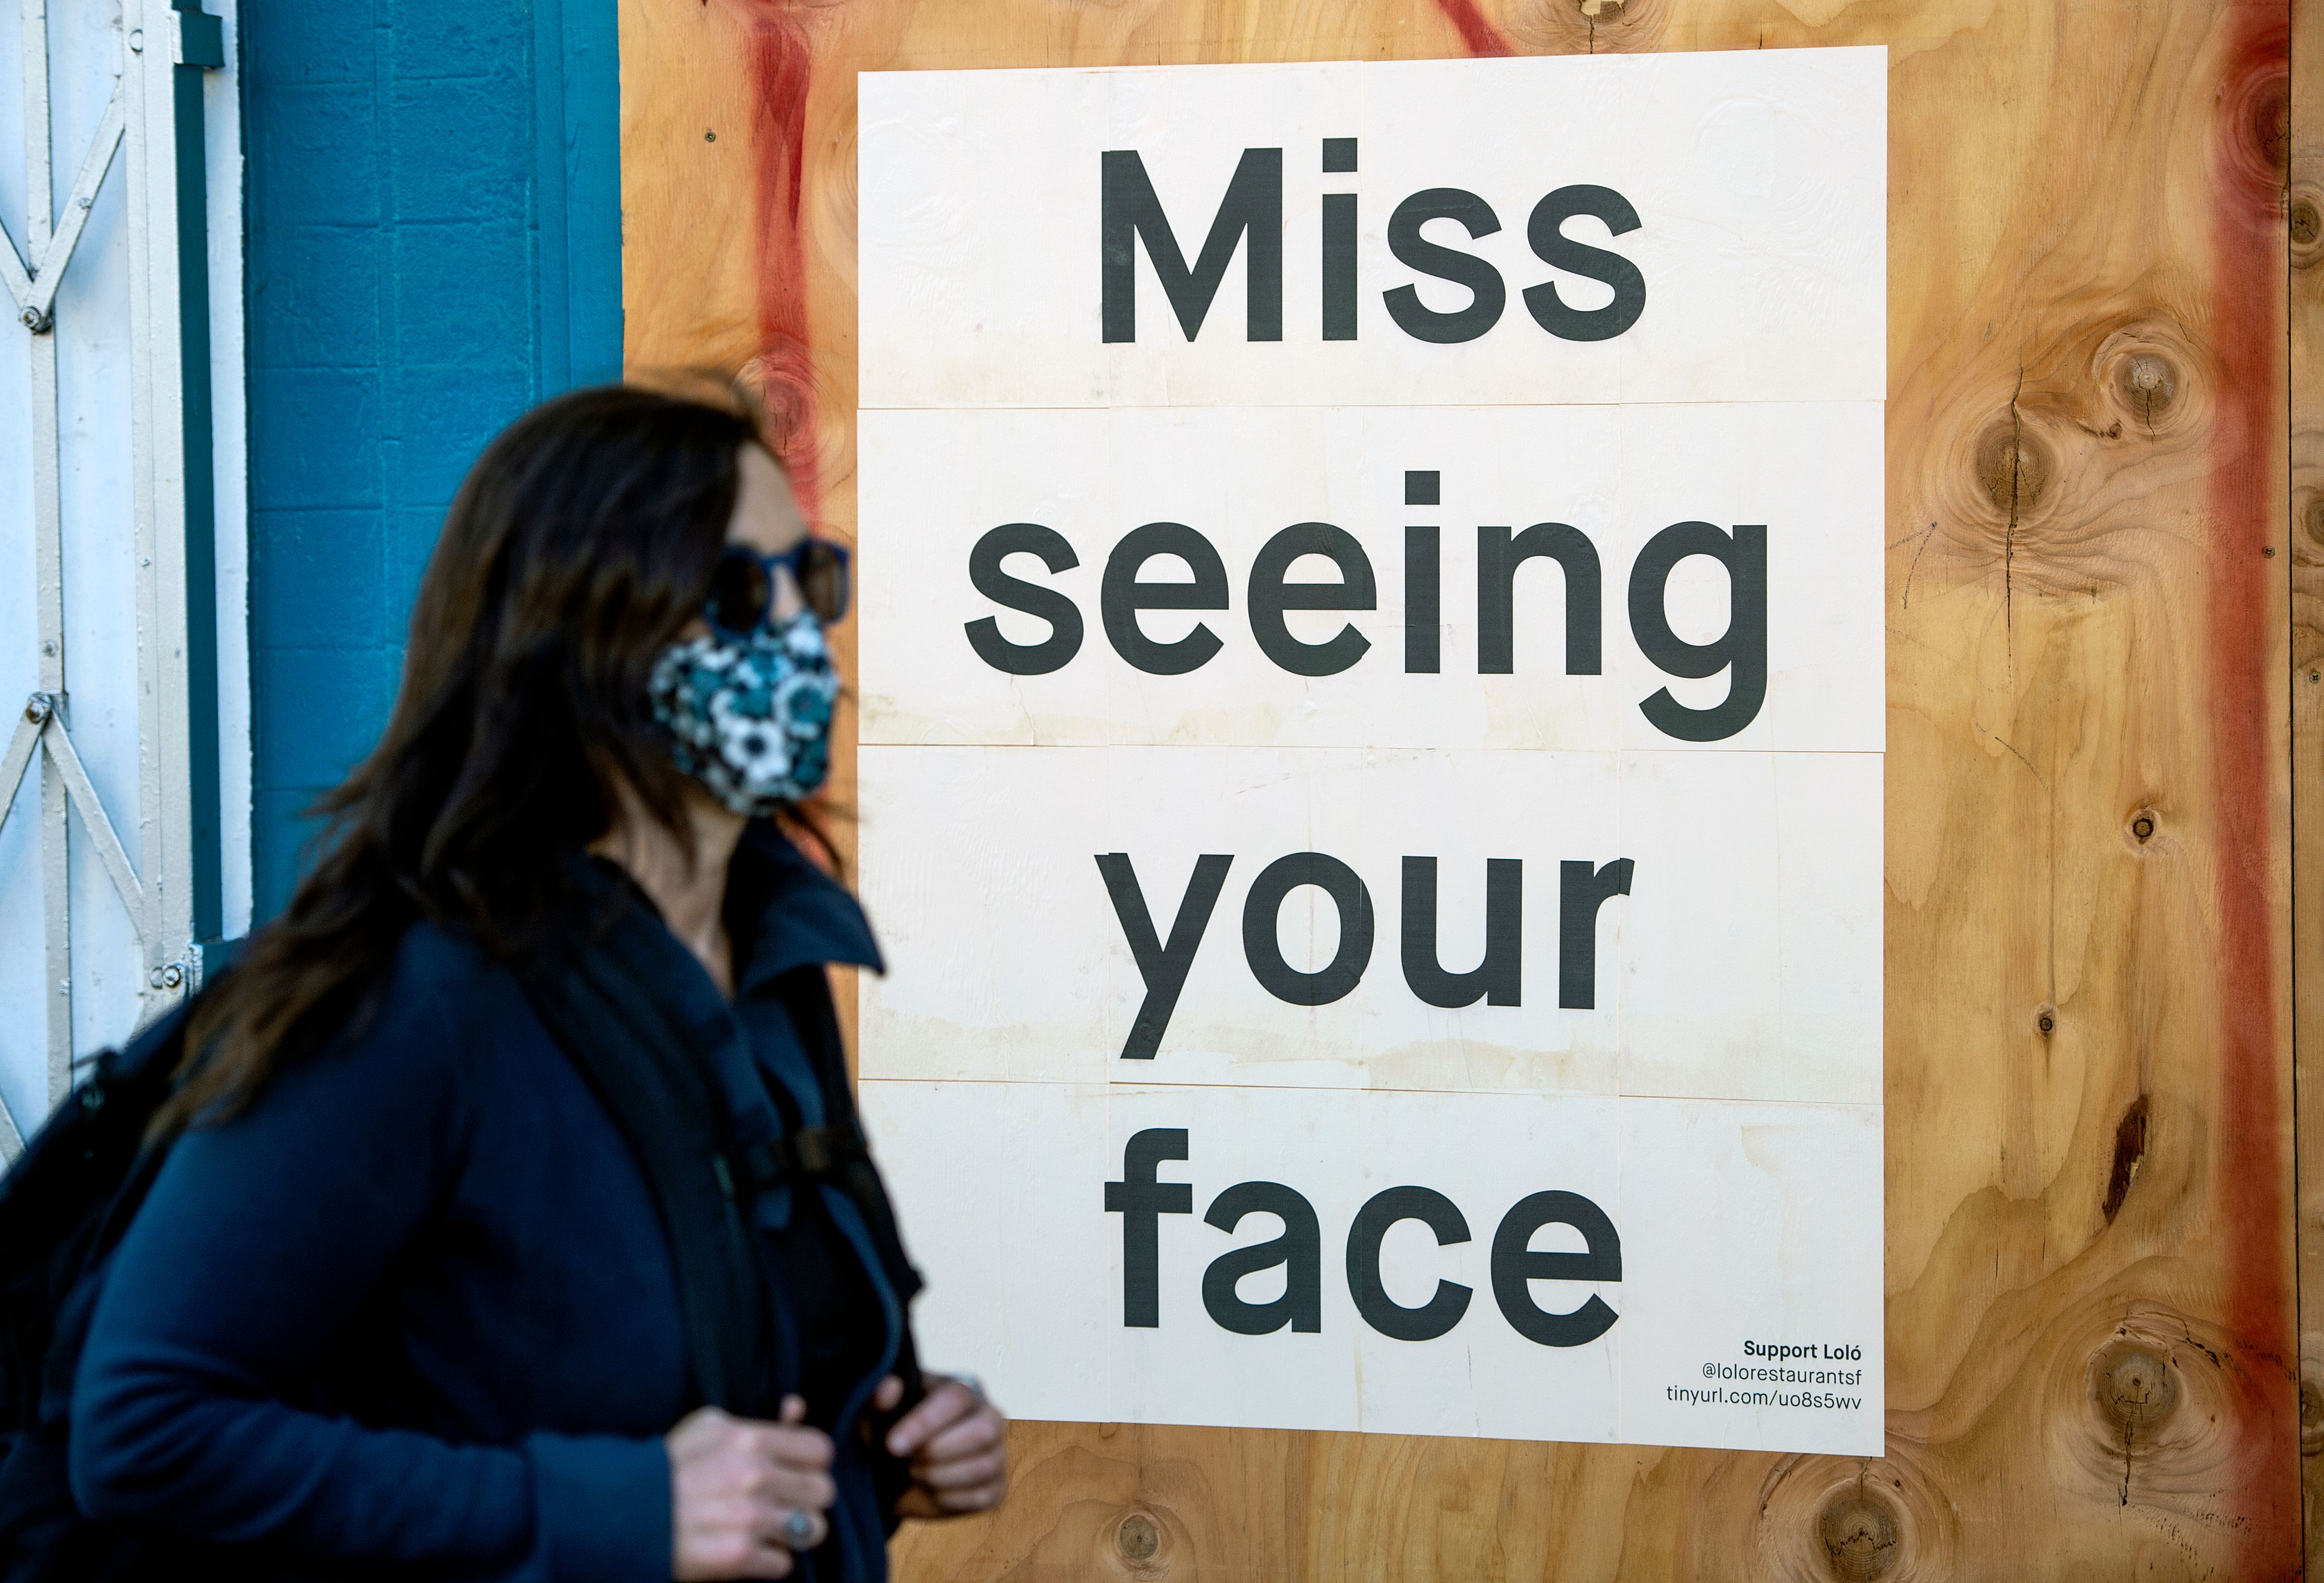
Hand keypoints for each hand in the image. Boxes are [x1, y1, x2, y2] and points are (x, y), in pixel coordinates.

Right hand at [668, 1397, 836, 1579]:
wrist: (621, 1516)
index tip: (795, 1472)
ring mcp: (748, 1519)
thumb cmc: (667, 1470)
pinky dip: (768, 1562)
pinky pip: (784, 1564)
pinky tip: (748, 1550)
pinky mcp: (738, 1557)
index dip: (811, 1463)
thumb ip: (759, 1423)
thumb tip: (797, 1409)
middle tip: (783, 1503)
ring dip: (795, 1533)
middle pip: (824, 1491)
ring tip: (770, 1529)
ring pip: (814, 1530)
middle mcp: (754, 1477)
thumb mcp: (708, 1429)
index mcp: (748, 1440)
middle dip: (806, 1499)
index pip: (821, 1450)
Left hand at [875, 1373, 1008, 1519]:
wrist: (896, 1478)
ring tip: (917, 1473)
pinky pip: (981, 1496)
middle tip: (909, 1461)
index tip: (893, 1444)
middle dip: (938, 1453)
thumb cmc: (890, 1435)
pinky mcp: (996, 1488)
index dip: (925, 1422)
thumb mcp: (875, 1415)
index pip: (957, 1397)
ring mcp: (997, 1453)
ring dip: (940, 1476)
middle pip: (984, 1430)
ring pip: (984, 1466)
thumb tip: (890, 1388)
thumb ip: (876, 1397)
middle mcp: (988, 1415)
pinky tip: (932, 1490)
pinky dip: (949, 1499)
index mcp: (961, 1389)